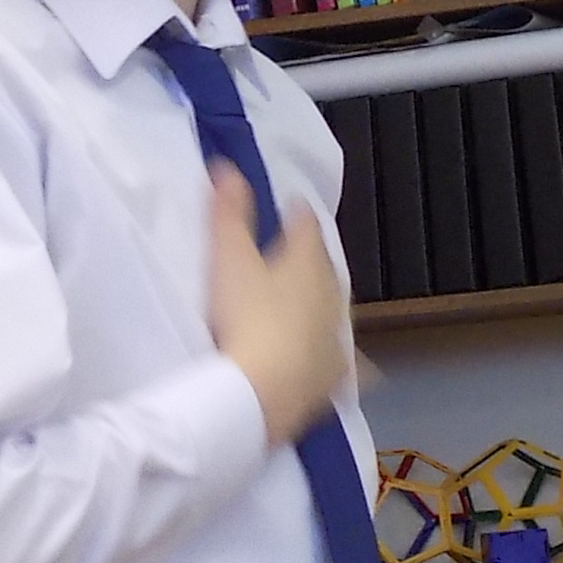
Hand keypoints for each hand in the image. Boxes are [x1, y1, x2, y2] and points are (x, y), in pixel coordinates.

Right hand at [204, 163, 348, 445]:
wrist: (262, 394)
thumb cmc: (246, 318)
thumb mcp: (229, 260)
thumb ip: (229, 214)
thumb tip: (227, 167)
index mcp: (309, 262)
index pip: (307, 226)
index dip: (297, 213)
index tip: (291, 206)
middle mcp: (332, 296)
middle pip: (324, 268)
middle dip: (311, 260)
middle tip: (295, 255)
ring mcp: (335, 338)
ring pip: (332, 309)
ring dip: (319, 302)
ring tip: (304, 300)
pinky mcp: (331, 377)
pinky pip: (334, 356)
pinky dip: (326, 348)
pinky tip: (328, 357)